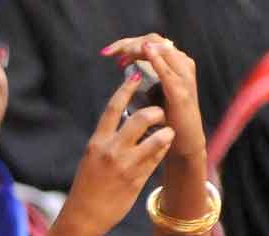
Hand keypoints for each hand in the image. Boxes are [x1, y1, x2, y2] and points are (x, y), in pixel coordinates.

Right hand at [61, 66, 173, 235]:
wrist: (82, 217)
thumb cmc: (86, 188)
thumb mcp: (90, 159)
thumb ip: (107, 141)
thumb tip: (124, 122)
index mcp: (96, 142)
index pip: (114, 107)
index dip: (127, 88)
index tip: (137, 75)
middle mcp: (111, 150)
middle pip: (143, 117)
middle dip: (156, 111)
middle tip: (159, 114)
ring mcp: (126, 164)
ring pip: (159, 136)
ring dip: (166, 132)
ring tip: (165, 133)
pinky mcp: (138, 179)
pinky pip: (159, 157)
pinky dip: (162, 150)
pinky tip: (161, 150)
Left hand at [101, 34, 204, 158]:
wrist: (182, 140)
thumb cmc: (165, 119)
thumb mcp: (151, 93)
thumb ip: (143, 78)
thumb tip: (126, 65)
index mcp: (172, 63)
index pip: (149, 42)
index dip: (127, 43)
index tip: (107, 53)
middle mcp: (181, 64)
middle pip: (154, 40)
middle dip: (129, 43)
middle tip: (110, 53)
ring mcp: (183, 76)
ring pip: (162, 49)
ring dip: (140, 48)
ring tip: (122, 53)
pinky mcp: (181, 92)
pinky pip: (168, 71)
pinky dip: (157, 60)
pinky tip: (146, 52)